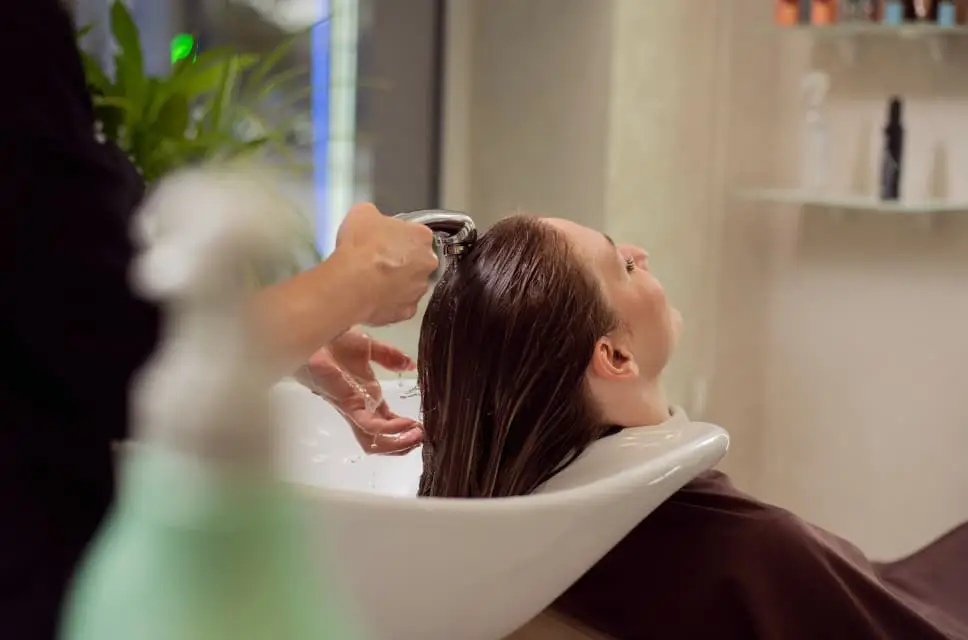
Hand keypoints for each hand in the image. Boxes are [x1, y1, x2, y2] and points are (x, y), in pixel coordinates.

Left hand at [299, 328, 421, 453]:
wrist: (315, 333)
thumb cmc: (334, 342)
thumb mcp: (369, 348)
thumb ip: (390, 356)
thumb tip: (411, 365)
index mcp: (365, 398)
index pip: (386, 424)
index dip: (404, 430)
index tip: (423, 427)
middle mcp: (360, 408)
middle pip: (378, 440)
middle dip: (402, 445)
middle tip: (423, 438)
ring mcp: (352, 408)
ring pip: (373, 440)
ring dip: (398, 443)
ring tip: (417, 436)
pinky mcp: (347, 404)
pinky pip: (370, 425)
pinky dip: (390, 429)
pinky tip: (407, 424)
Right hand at [335, 203, 437, 325]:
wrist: (351, 283)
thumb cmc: (360, 248)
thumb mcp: (362, 213)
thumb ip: (375, 215)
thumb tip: (371, 218)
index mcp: (421, 236)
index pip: (415, 233)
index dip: (397, 236)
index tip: (384, 240)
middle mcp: (427, 263)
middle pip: (416, 260)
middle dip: (401, 261)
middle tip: (378, 261)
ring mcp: (418, 289)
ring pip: (409, 284)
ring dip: (396, 282)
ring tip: (372, 280)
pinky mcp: (407, 311)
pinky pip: (399, 305)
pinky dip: (388, 302)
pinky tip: (372, 296)